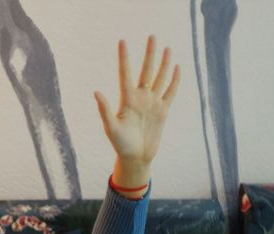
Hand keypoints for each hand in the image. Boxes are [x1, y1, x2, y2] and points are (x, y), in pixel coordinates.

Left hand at [94, 36, 179, 188]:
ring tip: (166, 48)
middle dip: (149, 54)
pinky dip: (175, 80)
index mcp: (126, 99)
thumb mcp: (111, 128)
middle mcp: (140, 97)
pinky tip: (177, 68)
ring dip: (163, 63)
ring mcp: (152, 103)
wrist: (136, 157)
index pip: (125, 73)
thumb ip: (105, 110)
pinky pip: (171, 92)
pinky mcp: (163, 110)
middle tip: (152, 36)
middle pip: (146, 70)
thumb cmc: (120, 144)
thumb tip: (96, 92)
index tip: (123, 41)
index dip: (124, 58)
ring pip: (160, 78)